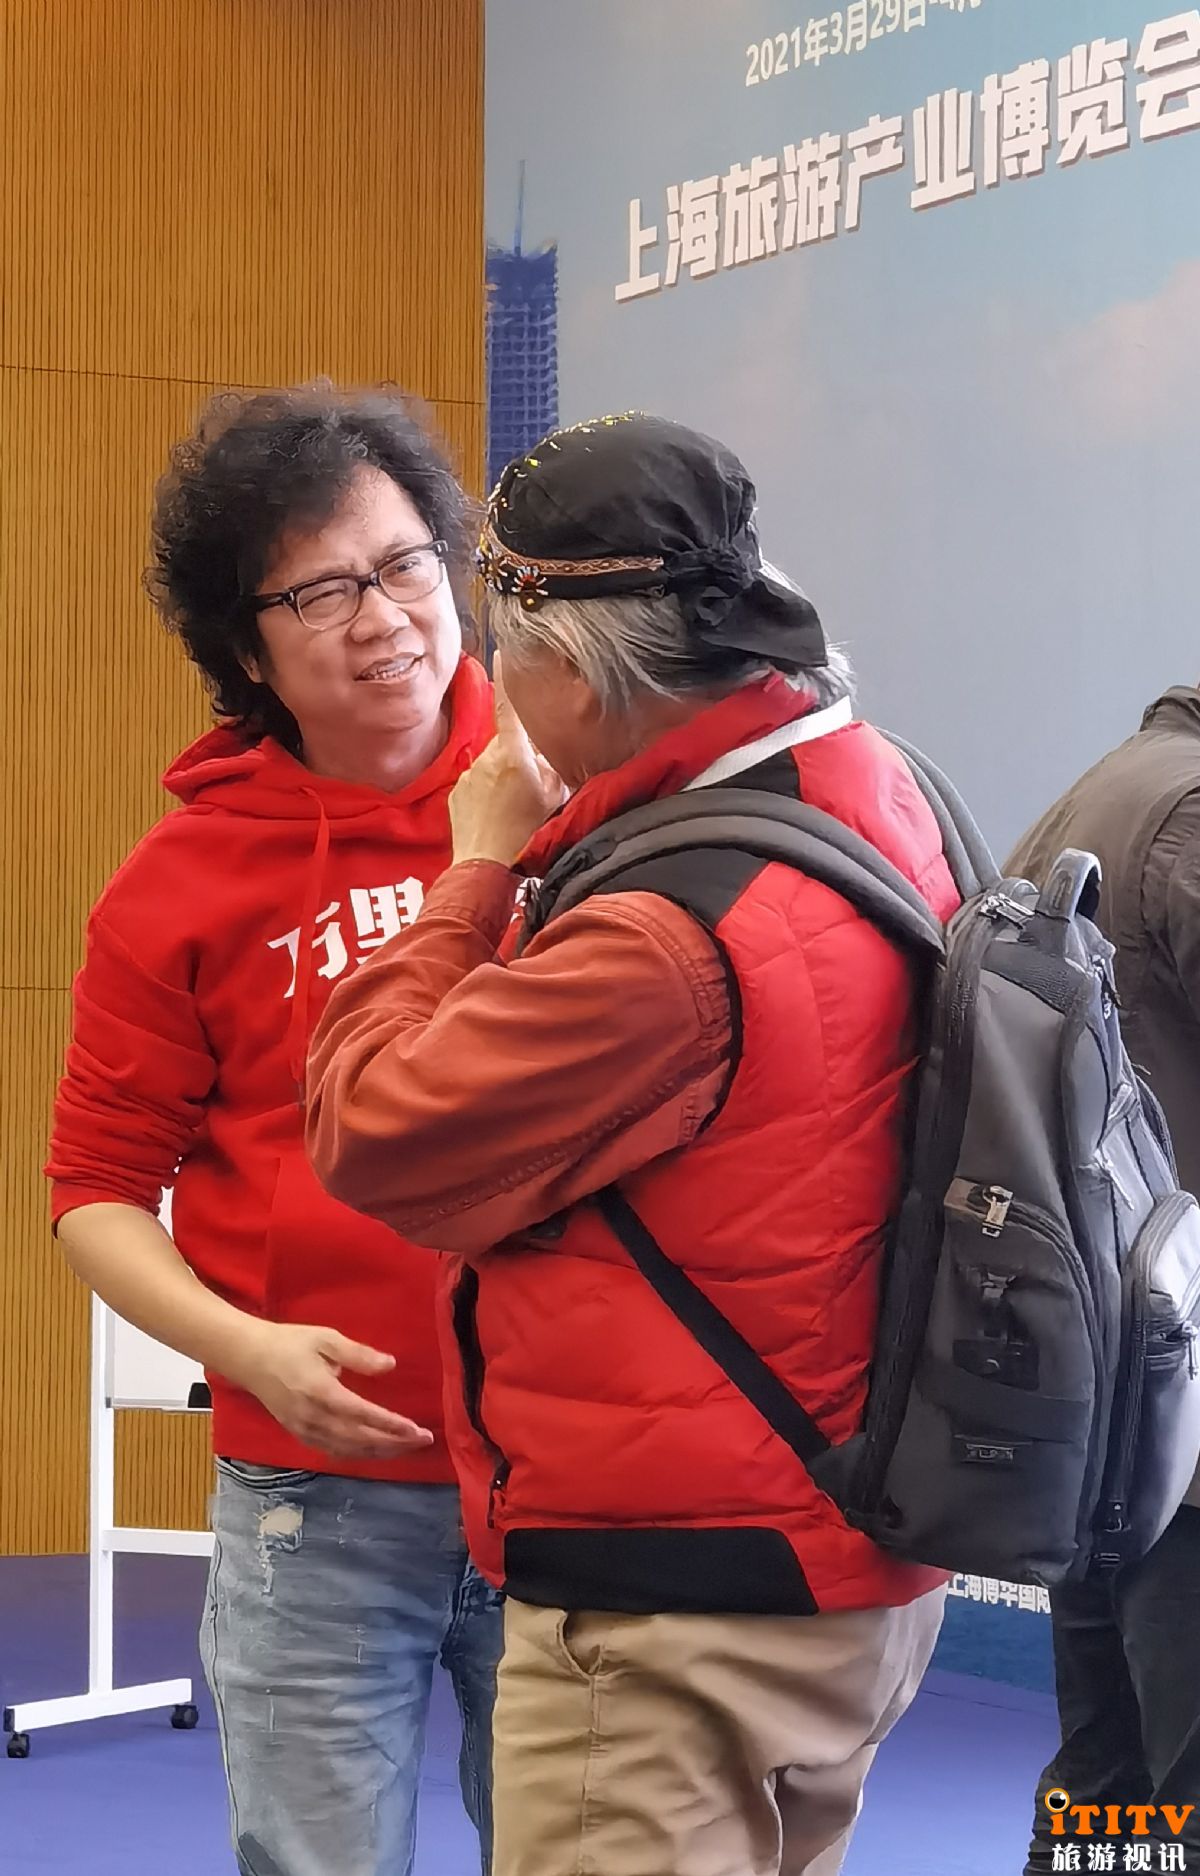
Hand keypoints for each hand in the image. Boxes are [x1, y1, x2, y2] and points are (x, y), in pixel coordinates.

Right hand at [225, 1320, 435, 1459]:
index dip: (392, 1426)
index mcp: (322, 1393)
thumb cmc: (289, 1343)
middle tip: (423, 1441)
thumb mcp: (326, 1339)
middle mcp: (314, 1418)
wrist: (249, 1358)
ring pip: (349, 1450)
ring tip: (407, 1448)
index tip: (417, 1430)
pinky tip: (375, 1451)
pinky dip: (358, 1454)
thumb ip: (359, 1355)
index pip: (364, 1416)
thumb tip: (390, 1365)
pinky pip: (334, 1451)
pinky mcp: (299, 1434)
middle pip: (361, 1439)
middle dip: (395, 1443)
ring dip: (380, 1452)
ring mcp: (305, 1430)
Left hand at [449, 655, 566, 865]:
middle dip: (520, 754)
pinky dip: (487, 792)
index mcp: (513, 754)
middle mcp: (486, 758)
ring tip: (515, 807)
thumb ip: (555, 767)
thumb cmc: (525, 835)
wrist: (485, 868)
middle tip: (534, 783)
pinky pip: (476, 782)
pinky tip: (497, 814)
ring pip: (491, 764)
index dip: (507, 678)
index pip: (509, 706)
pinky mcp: (456, 792)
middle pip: (507, 743)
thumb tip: (555, 752)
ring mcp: (468, 775)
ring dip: (504, 775)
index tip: (503, 653)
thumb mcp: (555, 797)